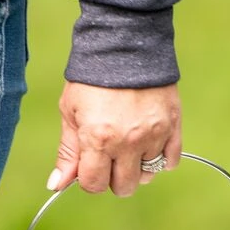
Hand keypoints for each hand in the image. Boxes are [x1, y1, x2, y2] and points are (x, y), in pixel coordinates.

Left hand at [46, 82, 181, 196]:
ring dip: (137, 167)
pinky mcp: (173, 125)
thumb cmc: (92, 77)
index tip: (90, 164)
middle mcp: (128, 141)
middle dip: (113, 177)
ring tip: (130, 144)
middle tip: (110, 155)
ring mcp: (154, 135)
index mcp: (99, 139)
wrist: (126, 42)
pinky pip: (171, 161)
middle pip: (124, 187)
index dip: (89, 178)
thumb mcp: (70, 112)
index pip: (94, 185)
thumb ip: (67, 152)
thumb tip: (56, 185)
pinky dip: (160, 158)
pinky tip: (148, 143)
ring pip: (147, 176)